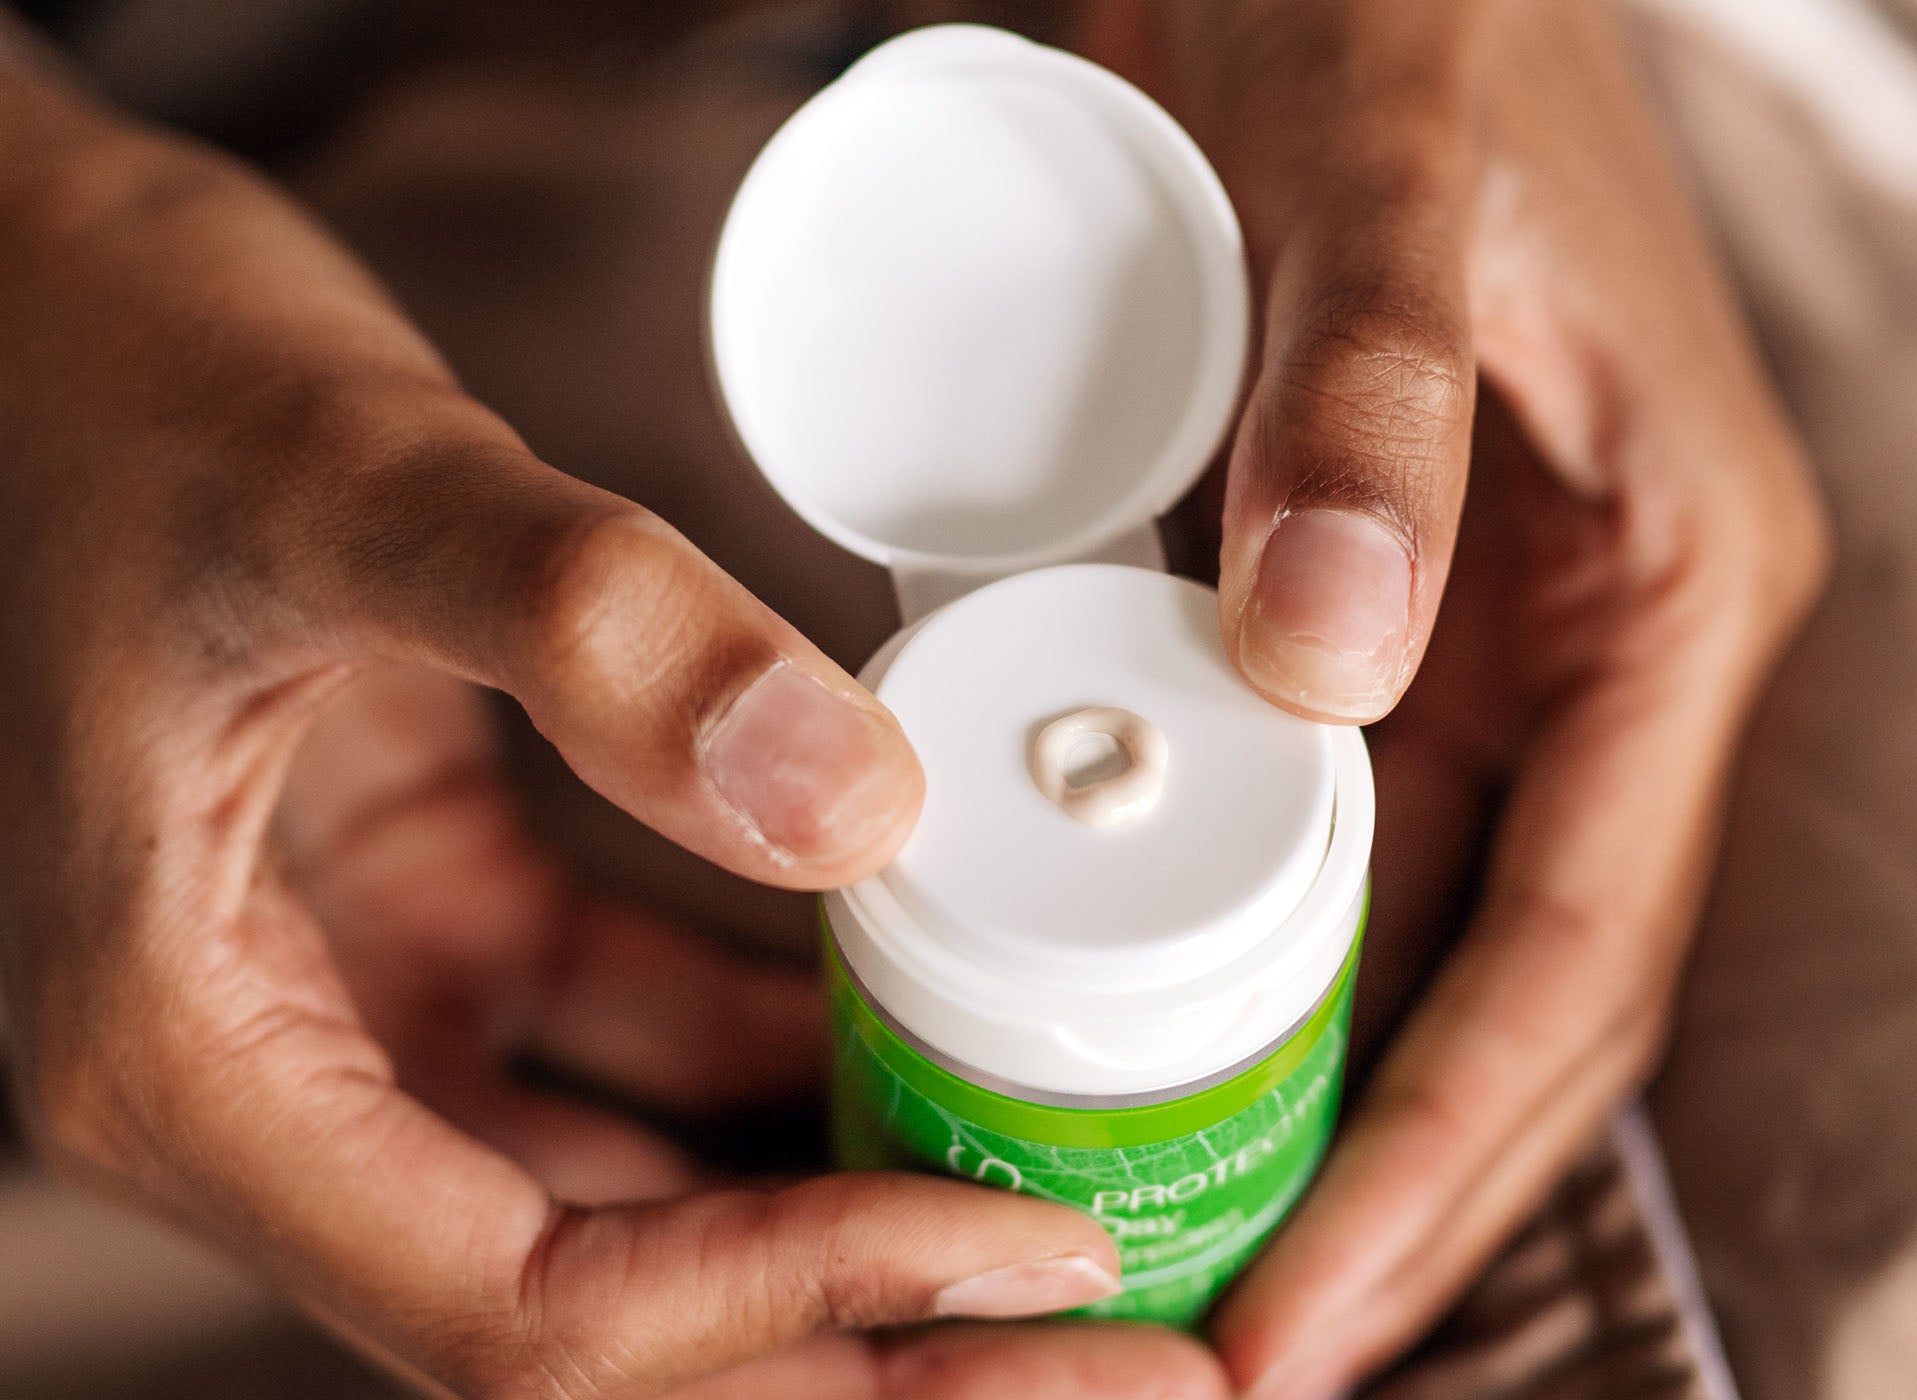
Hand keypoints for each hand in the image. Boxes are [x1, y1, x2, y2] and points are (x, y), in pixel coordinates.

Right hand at [0, 64, 1226, 1398]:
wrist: (49, 296)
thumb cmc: (130, 368)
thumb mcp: (352, 478)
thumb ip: (585, 628)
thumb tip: (860, 805)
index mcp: (191, 1060)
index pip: (532, 1309)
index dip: (801, 1305)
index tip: (1039, 1250)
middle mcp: (269, 1082)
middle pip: (605, 1323)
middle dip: (862, 1352)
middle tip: (1127, 1348)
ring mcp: (355, 1006)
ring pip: (627, 1208)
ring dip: (841, 1233)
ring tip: (1065, 1221)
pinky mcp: (432, 915)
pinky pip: (632, 1049)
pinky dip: (778, 1068)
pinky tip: (930, 1028)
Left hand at [1102, 1, 1831, 1392]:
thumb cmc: (1396, 6)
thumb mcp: (1391, 177)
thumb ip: (1375, 399)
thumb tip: (1338, 658)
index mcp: (1664, 592)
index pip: (1574, 951)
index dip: (1445, 1159)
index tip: (1305, 1314)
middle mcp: (1580, 648)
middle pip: (1493, 993)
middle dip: (1378, 1187)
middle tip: (1221, 1336)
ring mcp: (1460, 640)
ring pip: (1398, 933)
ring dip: (1299, 1097)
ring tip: (1162, 1237)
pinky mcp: (1342, 608)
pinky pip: (1306, 828)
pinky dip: (1227, 947)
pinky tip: (1125, 1032)